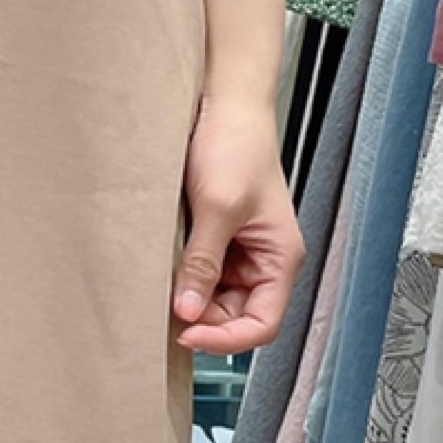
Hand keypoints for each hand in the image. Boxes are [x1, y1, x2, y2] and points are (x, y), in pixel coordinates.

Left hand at [173, 98, 302, 355]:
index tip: (186, 333)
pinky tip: (162, 267)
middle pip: (234, 316)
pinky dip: (181, 276)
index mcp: (281, 258)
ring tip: (162, 283)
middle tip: (165, 307)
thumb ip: (203, 263)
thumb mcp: (218, 208)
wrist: (224, 104)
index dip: (225, 338)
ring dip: (188, 296)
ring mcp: (239, 250)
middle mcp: (263, 260)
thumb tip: (186, 312)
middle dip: (201, 317)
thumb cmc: (236, 145)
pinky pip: (200, 272)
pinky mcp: (216, 237)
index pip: (262, 324)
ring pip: (212, 297)